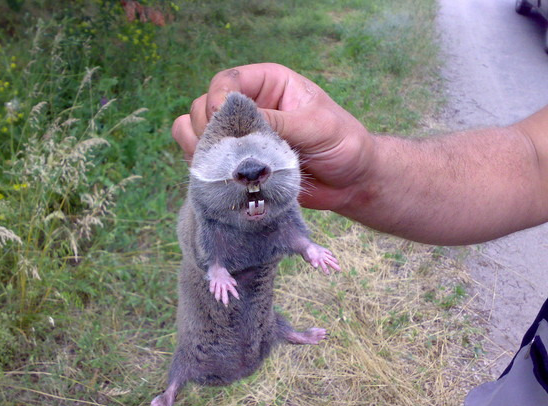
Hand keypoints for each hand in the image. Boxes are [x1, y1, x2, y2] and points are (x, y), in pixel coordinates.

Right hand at [172, 63, 375, 212]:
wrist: (351, 182)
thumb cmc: (343, 144)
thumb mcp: (317, 127)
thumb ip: (279, 123)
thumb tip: (240, 123)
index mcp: (269, 84)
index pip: (228, 81)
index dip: (218, 99)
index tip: (221, 121)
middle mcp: (250, 106)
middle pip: (204, 105)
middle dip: (206, 127)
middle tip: (223, 151)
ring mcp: (241, 136)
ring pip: (197, 131)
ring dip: (200, 147)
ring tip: (219, 164)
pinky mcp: (238, 162)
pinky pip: (205, 159)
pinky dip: (204, 166)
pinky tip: (219, 176)